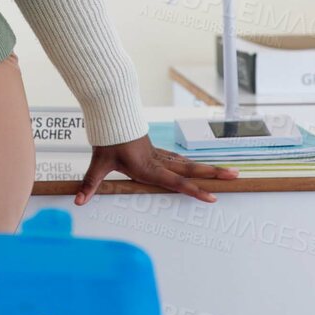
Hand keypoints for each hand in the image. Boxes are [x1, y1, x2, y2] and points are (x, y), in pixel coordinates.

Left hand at [75, 137, 234, 204]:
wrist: (111, 114)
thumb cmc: (107, 139)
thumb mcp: (98, 162)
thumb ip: (90, 183)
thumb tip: (78, 200)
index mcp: (147, 167)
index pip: (175, 182)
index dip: (194, 190)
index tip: (212, 197)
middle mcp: (158, 161)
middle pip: (190, 169)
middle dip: (213, 174)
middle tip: (235, 177)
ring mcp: (159, 155)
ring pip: (187, 163)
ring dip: (207, 168)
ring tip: (228, 172)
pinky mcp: (156, 150)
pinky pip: (178, 159)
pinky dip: (191, 164)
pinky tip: (197, 166)